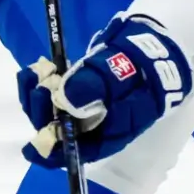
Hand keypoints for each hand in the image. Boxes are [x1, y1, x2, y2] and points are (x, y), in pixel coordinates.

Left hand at [18, 16, 193, 166]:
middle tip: (37, 88)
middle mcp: (98, 128)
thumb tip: (64, 99)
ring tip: (34, 74)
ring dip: (39, 98)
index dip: (55, 150)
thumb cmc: (146, 63)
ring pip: (55, 114)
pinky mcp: (82, 93)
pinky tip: (38, 70)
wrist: (160, 42)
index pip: (81, 151)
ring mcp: (89, 110)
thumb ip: (96, 85)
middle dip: (43, 114)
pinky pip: (56, 96)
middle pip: (62, 132)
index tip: (33, 145)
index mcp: (114, 132)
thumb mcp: (124, 72)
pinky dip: (43, 86)